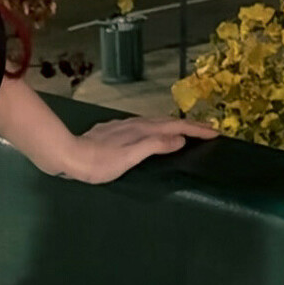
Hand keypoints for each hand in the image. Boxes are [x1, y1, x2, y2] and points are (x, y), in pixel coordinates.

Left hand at [71, 116, 219, 184]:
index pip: (176, 127)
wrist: (68, 156)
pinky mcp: (112, 131)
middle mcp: (134, 124)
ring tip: (185, 132)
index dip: (196, 130)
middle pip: (167, 121)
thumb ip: (155, 145)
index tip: (215, 132)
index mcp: (142, 130)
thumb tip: (180, 138)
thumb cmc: (99, 163)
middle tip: (207, 131)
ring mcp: (123, 126)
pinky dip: (156, 129)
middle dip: (189, 126)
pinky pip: (142, 127)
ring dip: (172, 126)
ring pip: (154, 123)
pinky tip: (151, 134)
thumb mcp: (130, 157)